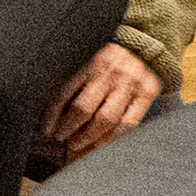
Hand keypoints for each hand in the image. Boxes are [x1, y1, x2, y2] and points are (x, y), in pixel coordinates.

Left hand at [42, 42, 160, 153]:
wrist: (146, 48)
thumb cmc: (111, 60)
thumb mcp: (89, 62)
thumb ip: (75, 83)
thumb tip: (54, 112)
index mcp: (90, 63)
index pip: (66, 92)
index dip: (54, 115)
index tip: (47, 130)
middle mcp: (109, 73)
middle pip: (85, 108)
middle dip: (71, 128)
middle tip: (63, 141)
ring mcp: (130, 83)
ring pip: (108, 119)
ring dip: (91, 138)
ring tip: (80, 147)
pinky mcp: (147, 93)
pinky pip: (130, 122)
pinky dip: (115, 137)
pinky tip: (104, 144)